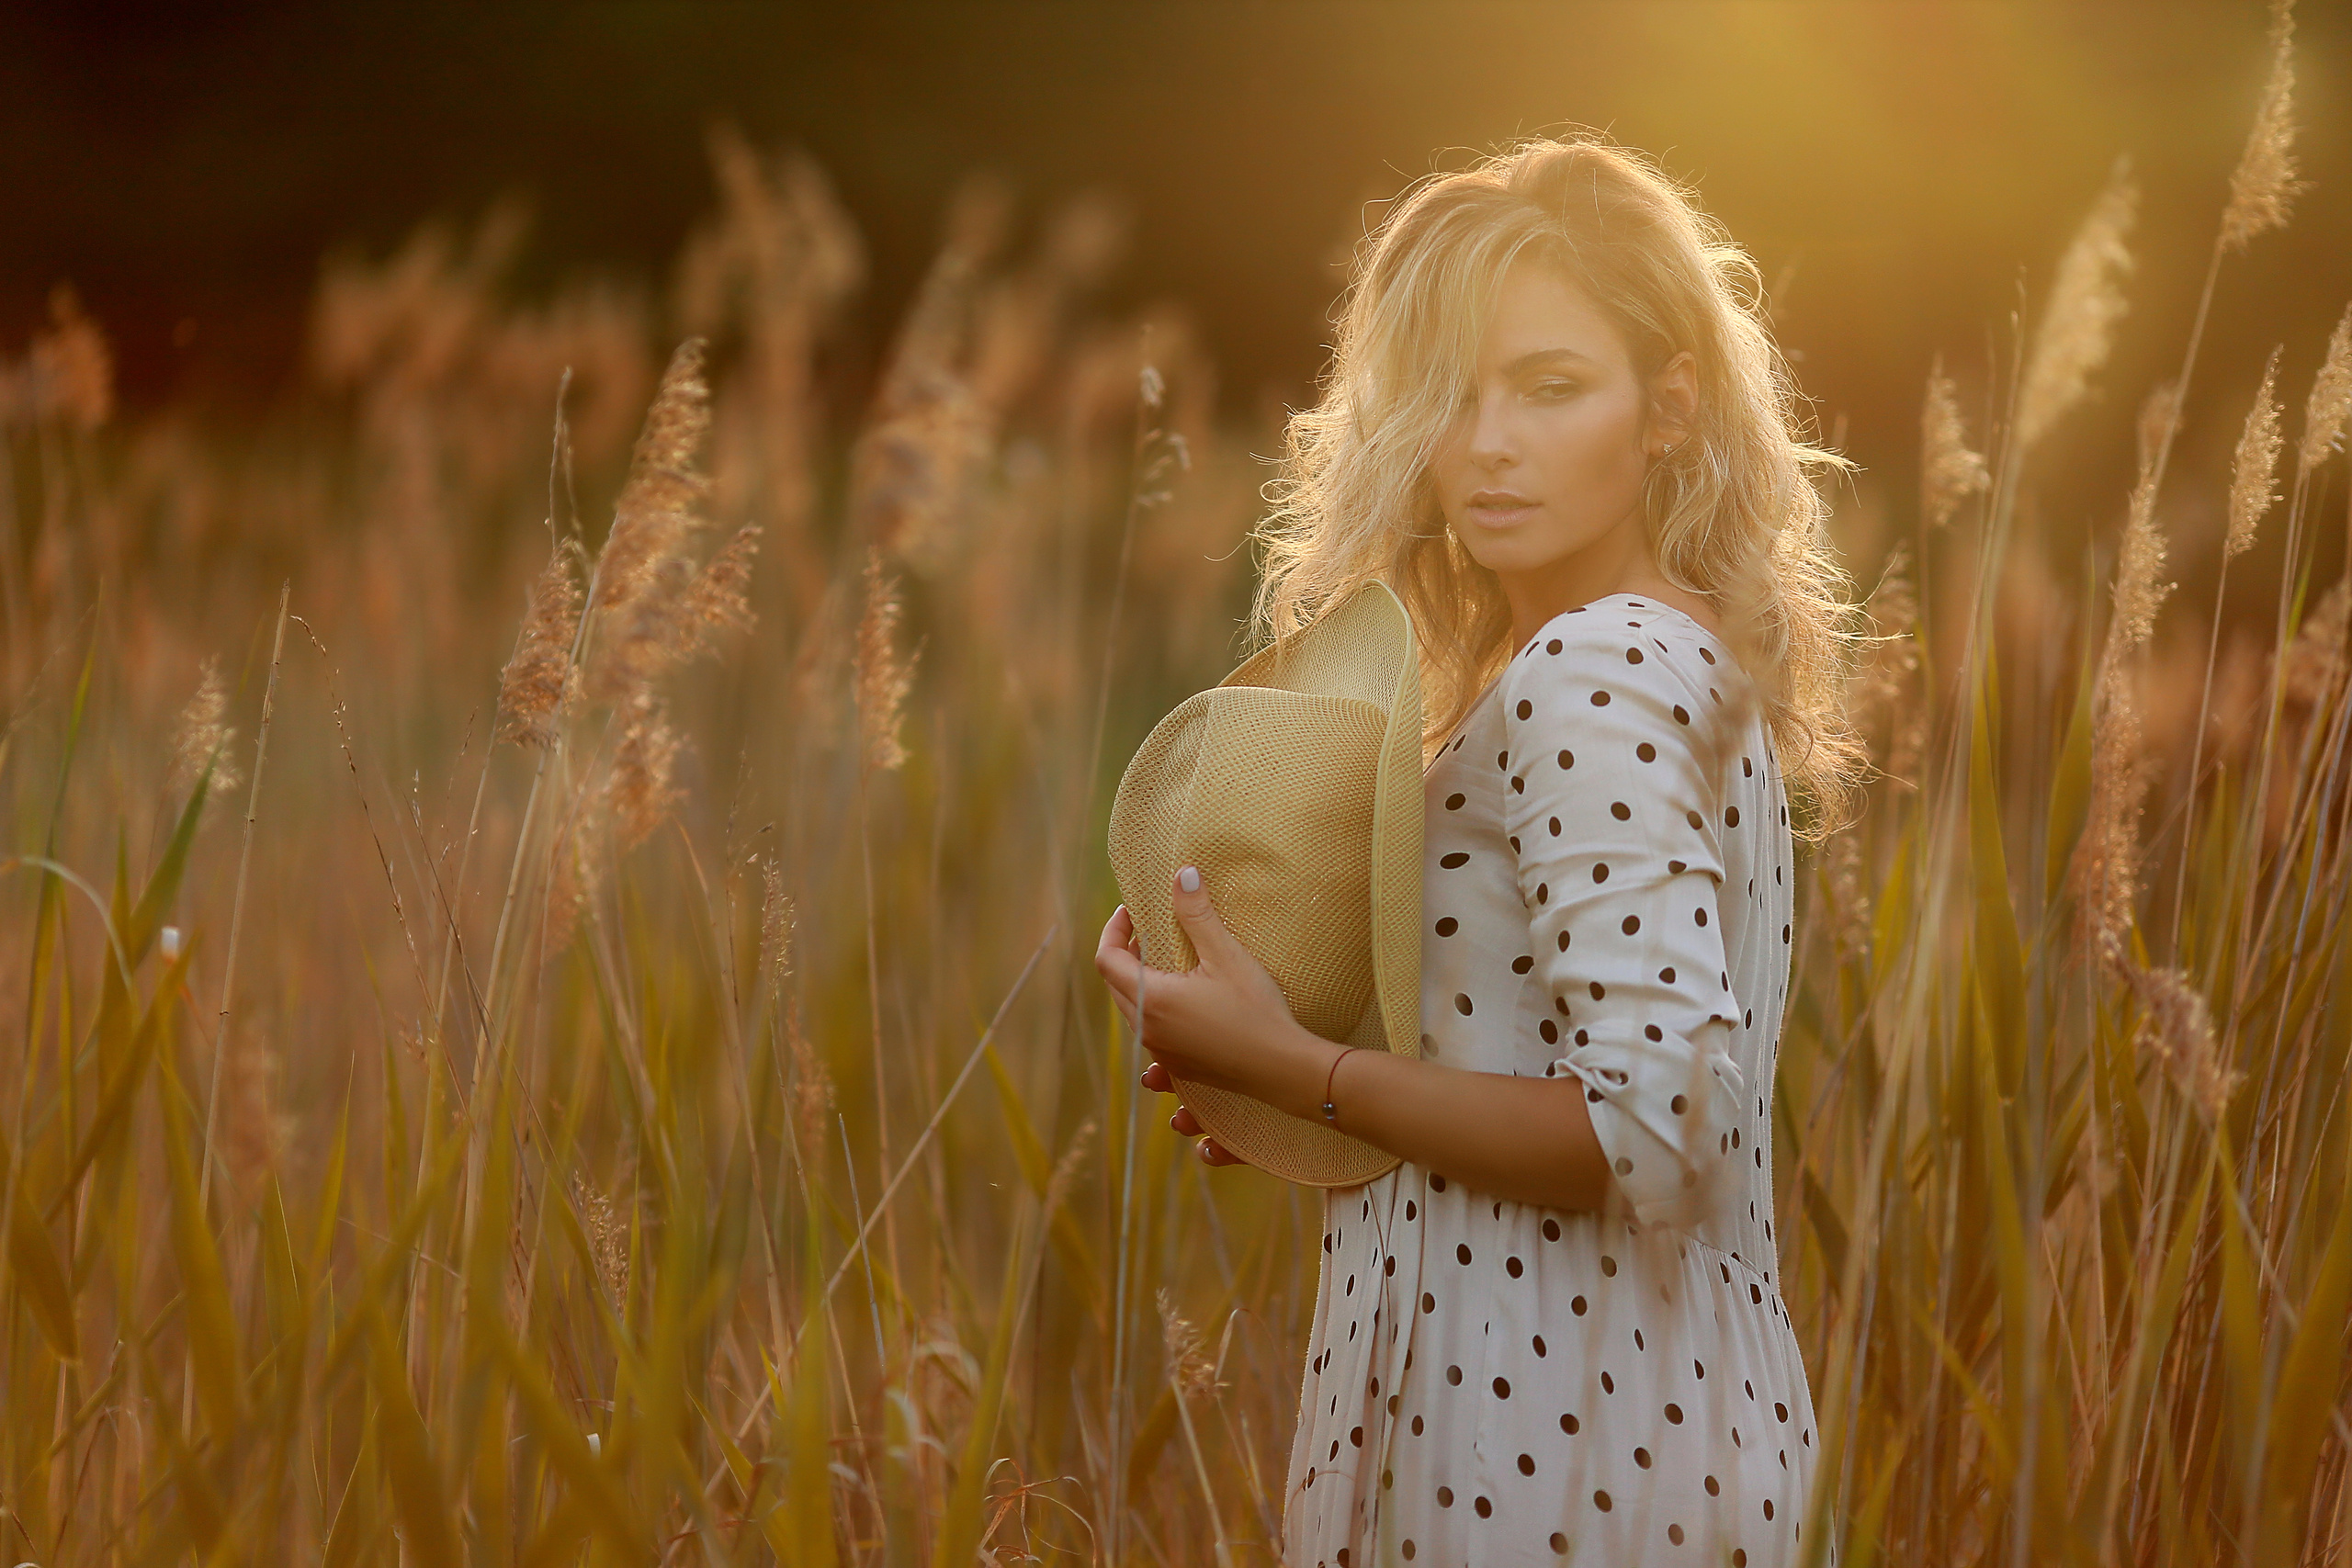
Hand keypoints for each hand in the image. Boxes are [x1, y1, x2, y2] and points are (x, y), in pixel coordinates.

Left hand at [1094, 864, 1318, 1162]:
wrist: (1283, 1069)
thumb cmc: (1256, 1010)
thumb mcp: (1226, 955)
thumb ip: (1197, 914)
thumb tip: (1183, 874)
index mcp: (1150, 1000)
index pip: (1106, 958)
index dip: (1113, 929)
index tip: (1131, 911)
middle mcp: (1147, 1030)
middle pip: (1115, 983)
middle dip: (1124, 953)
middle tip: (1149, 930)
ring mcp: (1160, 1054)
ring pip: (1131, 1009)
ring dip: (1139, 981)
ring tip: (1165, 961)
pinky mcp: (1178, 1068)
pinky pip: (1150, 1035)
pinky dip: (1153, 1012)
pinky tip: (1177, 1007)